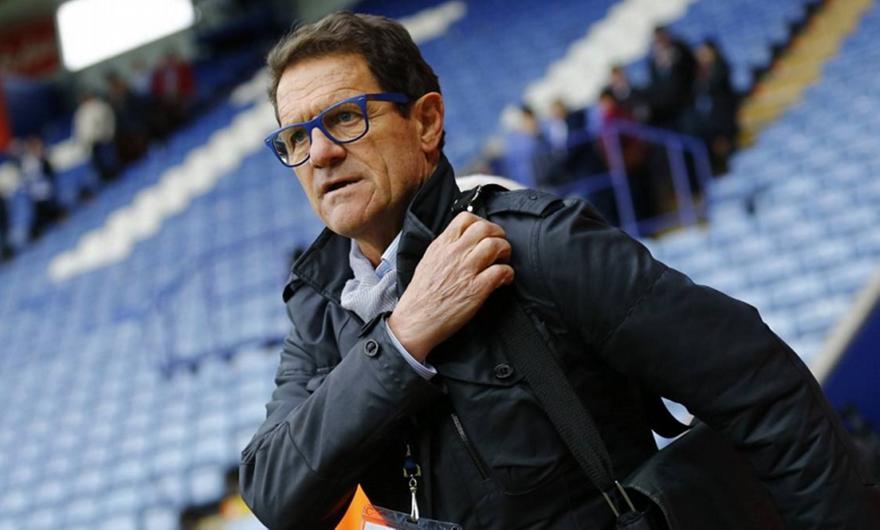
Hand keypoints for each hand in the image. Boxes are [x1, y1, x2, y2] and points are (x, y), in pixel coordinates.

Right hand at [388, 212, 513, 361]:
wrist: (415, 321)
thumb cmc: (420, 296)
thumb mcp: (428, 262)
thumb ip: (445, 249)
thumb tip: (463, 243)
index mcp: (441, 246)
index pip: (465, 218)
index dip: (482, 222)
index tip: (486, 233)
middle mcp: (454, 254)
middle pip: (485, 228)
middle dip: (498, 234)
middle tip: (500, 246)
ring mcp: (466, 270)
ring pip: (495, 245)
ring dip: (505, 251)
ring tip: (502, 261)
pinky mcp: (476, 289)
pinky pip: (501, 271)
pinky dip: (508, 273)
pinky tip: (504, 279)